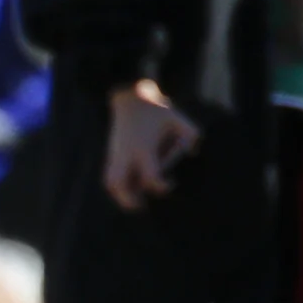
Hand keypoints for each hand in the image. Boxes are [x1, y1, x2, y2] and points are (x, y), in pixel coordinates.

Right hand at [103, 81, 199, 211]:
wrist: (129, 96)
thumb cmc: (156, 109)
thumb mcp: (177, 117)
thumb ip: (190, 134)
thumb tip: (193, 152)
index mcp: (143, 147)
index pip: (150, 176)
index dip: (161, 186)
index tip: (171, 182)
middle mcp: (127, 153)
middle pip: (120, 184)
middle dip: (129, 199)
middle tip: (141, 206)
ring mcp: (116, 153)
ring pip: (111, 182)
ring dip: (120, 195)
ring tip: (134, 203)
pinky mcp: (112, 153)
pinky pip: (109, 176)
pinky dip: (116, 187)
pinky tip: (129, 190)